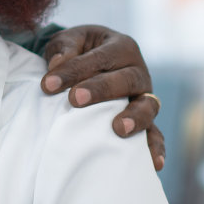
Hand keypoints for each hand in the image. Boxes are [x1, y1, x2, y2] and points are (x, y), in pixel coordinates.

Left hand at [40, 24, 165, 171]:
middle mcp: (138, 71)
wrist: (92, 60)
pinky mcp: (145, 120)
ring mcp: (144, 97)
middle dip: (101, 89)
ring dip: (134, 118)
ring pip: (147, 106)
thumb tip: (56, 64)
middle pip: (127, 79)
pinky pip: (155, 133)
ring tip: (118, 129)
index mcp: (121, 47)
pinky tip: (153, 163)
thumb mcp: (69, 40)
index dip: (74, 70)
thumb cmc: (79, 50)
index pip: (100, 58)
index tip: (47, 84)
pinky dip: (156, 147)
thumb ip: (64, 47)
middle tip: (74, 100)